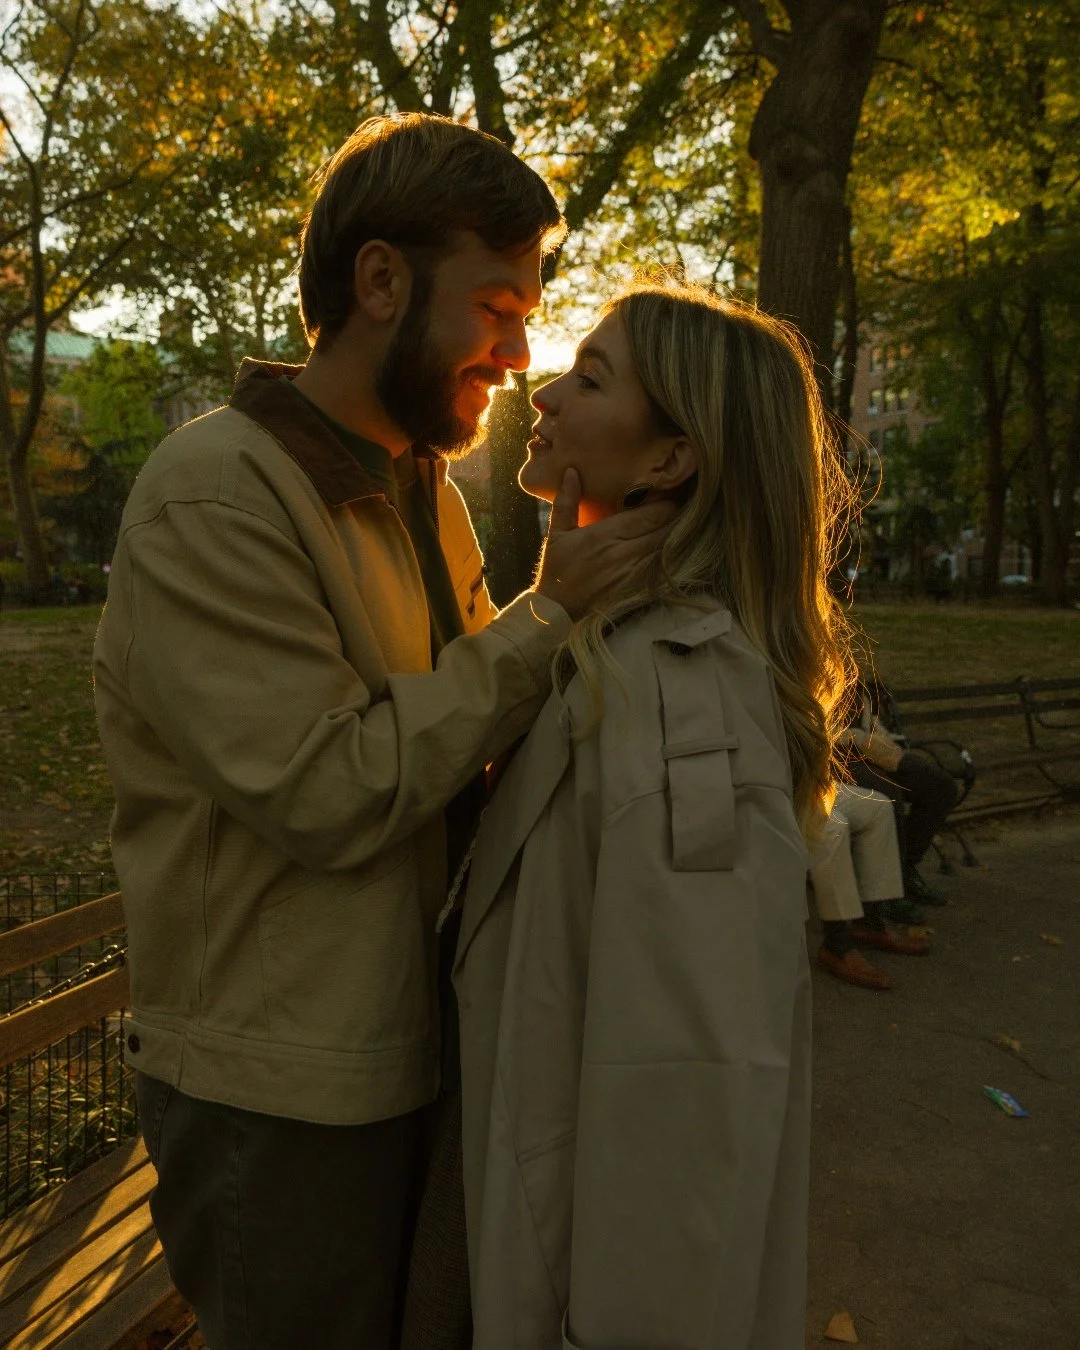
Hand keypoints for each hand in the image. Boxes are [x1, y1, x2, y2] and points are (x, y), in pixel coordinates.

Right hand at [534, 469, 676, 621]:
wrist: (557, 611)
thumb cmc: (557, 570)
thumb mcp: (557, 534)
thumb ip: (566, 502)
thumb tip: (572, 471)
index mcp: (604, 536)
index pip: (649, 515)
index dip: (666, 503)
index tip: (671, 494)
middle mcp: (623, 554)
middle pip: (665, 530)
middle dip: (676, 517)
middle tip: (684, 505)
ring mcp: (634, 574)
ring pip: (668, 549)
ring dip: (677, 536)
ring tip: (686, 524)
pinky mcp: (639, 589)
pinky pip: (665, 569)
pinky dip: (672, 557)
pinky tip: (676, 549)